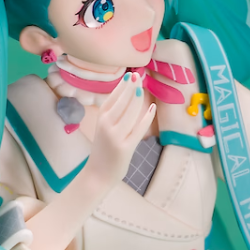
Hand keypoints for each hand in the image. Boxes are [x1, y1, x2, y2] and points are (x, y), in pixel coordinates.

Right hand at [84, 77, 156, 192]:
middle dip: (130, 87)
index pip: (112, 97)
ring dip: (137, 99)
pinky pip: (139, 129)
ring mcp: (116, 136)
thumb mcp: (104, 128)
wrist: (97, 174)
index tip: (130, 75)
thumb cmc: (103, 150)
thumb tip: (128, 95)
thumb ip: (113, 114)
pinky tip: (152, 108)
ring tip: (142, 88)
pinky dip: (147, 118)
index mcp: (101, 118)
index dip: (122, 85)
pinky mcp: (125, 147)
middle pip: (121, 101)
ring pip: (130, 113)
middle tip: (138, 75)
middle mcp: (106, 125)